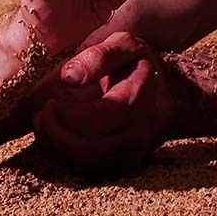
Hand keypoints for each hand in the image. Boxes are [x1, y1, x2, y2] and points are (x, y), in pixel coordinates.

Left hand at [34, 32, 181, 177]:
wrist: (173, 97)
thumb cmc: (143, 67)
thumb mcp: (126, 46)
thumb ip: (99, 56)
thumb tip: (68, 78)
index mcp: (137, 101)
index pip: (95, 120)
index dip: (66, 113)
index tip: (56, 97)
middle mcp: (135, 134)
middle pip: (86, 152)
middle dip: (54, 134)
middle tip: (43, 112)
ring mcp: (130, 154)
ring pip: (83, 165)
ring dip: (55, 146)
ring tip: (44, 121)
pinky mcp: (120, 164)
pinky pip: (86, 169)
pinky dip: (63, 154)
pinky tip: (56, 132)